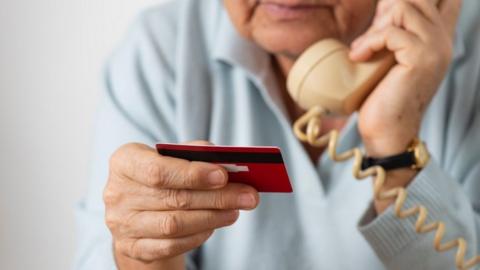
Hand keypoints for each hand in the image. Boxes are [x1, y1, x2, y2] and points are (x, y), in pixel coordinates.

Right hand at [104, 141, 258, 268]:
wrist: (138, 211)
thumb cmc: (162, 177)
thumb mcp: (171, 158)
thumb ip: (193, 153)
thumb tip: (224, 160)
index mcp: (125, 161)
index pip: (157, 170)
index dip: (192, 173)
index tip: (223, 175)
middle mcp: (117, 193)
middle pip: (173, 198)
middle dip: (216, 197)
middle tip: (248, 195)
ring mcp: (121, 224)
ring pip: (174, 224)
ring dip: (212, 217)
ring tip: (236, 210)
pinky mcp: (131, 247)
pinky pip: (170, 245)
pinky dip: (197, 235)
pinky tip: (214, 224)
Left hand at [349, 0, 460, 155]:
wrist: (387, 130)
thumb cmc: (383, 95)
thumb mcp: (391, 55)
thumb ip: (395, 31)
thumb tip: (385, 4)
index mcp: (438, 36)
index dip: (408, 1)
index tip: (383, 17)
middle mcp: (443, 38)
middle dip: (386, 10)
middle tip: (371, 37)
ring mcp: (436, 47)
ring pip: (403, 7)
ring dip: (375, 27)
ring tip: (364, 50)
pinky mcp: (422, 58)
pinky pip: (391, 32)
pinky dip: (369, 42)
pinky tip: (359, 57)